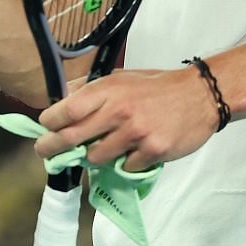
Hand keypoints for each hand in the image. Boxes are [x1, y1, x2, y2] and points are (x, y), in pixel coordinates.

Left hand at [34, 67, 220, 172]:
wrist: (200, 95)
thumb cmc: (156, 87)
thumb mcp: (121, 78)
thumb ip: (92, 90)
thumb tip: (62, 99)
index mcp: (108, 91)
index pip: (66, 110)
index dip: (49, 123)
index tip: (44, 129)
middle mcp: (118, 111)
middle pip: (72, 137)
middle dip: (52, 148)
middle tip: (45, 153)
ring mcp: (136, 133)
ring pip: (96, 158)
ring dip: (94, 157)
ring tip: (106, 147)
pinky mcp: (152, 151)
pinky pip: (124, 166)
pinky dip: (125, 162)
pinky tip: (136, 150)